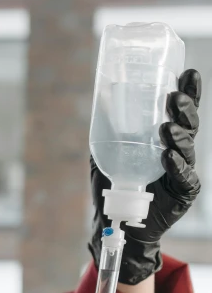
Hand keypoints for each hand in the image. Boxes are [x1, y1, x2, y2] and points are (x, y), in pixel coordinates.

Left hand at [89, 69, 200, 284]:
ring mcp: (183, 170)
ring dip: (179, 136)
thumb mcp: (106, 151)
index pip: (181, 110)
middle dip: (185, 109)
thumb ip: (108, 126)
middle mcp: (178, 150)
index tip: (188, 73)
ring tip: (167, 127)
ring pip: (187, 149)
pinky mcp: (183, 192)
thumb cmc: (116, 182)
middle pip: (189, 124)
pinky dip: (176, 166)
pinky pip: (184, 177)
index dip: (189, 92)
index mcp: (165, 136)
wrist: (118, 219)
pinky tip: (168, 156)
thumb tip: (102, 94)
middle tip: (173, 98)